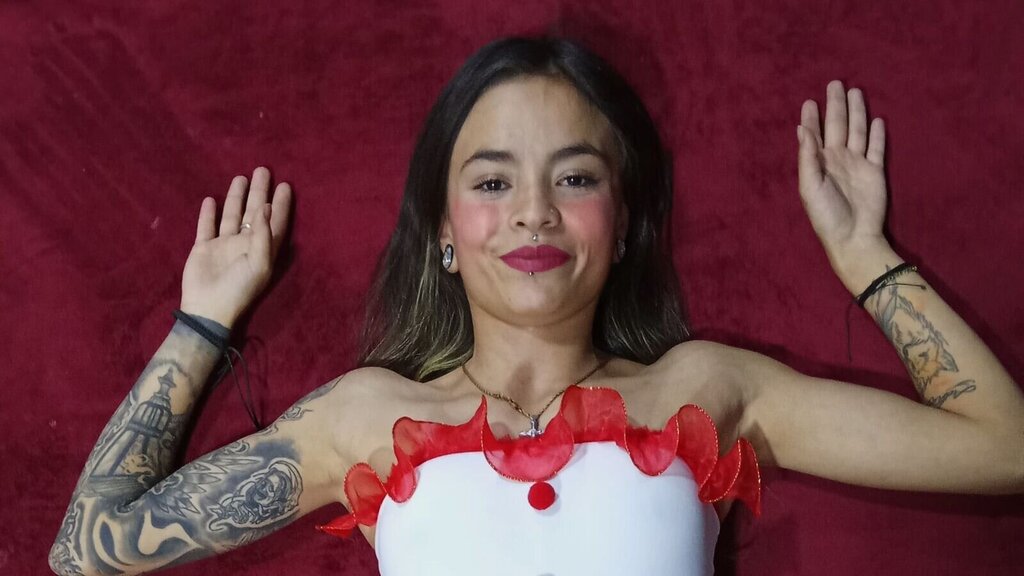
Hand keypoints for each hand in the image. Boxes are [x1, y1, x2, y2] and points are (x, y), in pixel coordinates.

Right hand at [179, 167, 291, 328]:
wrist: (208, 308)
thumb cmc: (239, 288)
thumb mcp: (259, 263)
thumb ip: (264, 235)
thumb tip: (266, 207)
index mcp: (263, 249)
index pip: (275, 222)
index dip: (281, 205)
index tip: (285, 185)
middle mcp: (245, 245)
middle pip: (254, 213)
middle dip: (259, 192)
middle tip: (263, 169)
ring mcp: (224, 246)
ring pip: (232, 215)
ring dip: (236, 198)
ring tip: (241, 177)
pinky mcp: (204, 248)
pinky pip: (207, 226)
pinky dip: (209, 213)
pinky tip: (211, 199)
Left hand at [797, 80, 890, 266]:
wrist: (853, 236)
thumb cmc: (826, 214)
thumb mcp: (809, 186)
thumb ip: (807, 157)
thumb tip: (802, 129)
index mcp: (819, 163)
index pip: (814, 135)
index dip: (812, 118)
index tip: (809, 101)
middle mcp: (838, 160)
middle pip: (838, 125)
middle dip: (835, 105)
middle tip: (834, 83)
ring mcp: (857, 164)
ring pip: (858, 131)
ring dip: (856, 113)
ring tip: (855, 92)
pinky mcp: (875, 171)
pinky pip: (877, 148)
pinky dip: (877, 134)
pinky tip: (877, 119)